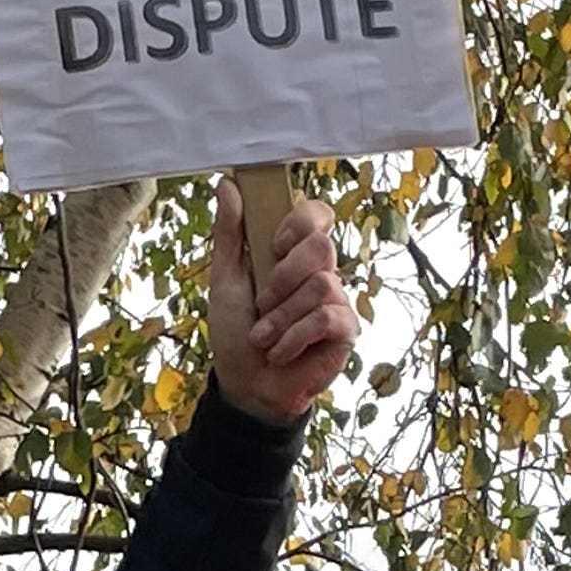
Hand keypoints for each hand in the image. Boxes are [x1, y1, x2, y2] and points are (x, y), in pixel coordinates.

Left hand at [205, 180, 357, 423]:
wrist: (247, 385)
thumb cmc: (236, 333)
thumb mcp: (225, 279)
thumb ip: (229, 234)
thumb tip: (228, 184)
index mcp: (292, 253)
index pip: (316, 214)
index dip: (299, 224)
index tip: (272, 247)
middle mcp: (320, 272)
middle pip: (322, 247)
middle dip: (284, 277)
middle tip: (262, 302)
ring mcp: (336, 301)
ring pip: (321, 286)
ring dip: (282, 317)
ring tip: (264, 338)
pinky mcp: (346, 331)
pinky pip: (328, 318)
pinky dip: (295, 336)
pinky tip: (281, 353)